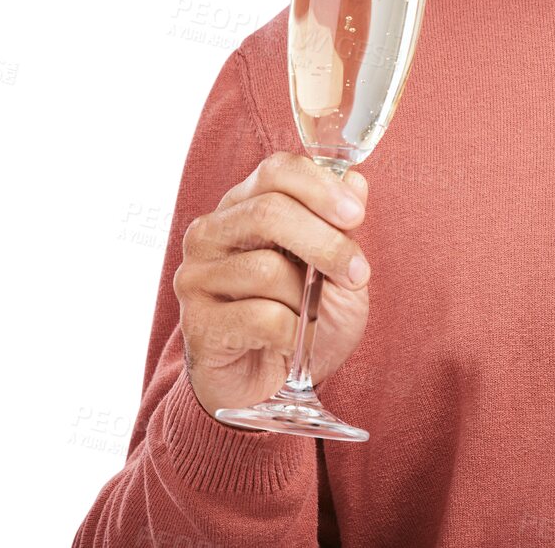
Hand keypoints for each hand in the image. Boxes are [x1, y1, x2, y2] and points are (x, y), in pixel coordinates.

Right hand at [173, 151, 371, 419]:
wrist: (277, 384)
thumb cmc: (306, 314)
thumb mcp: (339, 266)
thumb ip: (344, 222)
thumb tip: (355, 181)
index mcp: (246, 204)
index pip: (276, 170)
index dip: (320, 187)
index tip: (356, 216)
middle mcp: (211, 232)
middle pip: (268, 212)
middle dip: (325, 243)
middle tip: (357, 272)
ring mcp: (197, 277)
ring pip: (266, 269)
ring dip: (306, 298)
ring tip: (309, 316)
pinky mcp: (196, 324)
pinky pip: (259, 316)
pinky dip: (291, 332)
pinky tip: (291, 341)